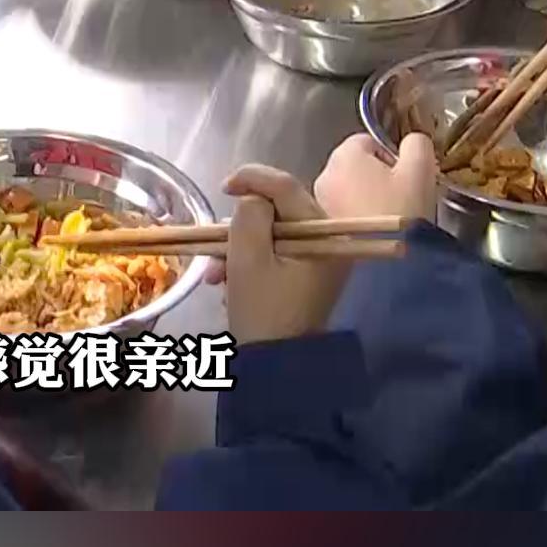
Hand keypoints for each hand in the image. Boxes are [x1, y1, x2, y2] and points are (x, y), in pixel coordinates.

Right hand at [215, 164, 349, 345]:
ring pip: (271, 234)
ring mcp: (319, 260)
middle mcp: (330, 242)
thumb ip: (248, 216)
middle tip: (216, 243)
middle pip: (278, 211)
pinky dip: (249, 262)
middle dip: (241, 225)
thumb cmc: (264, 312)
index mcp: (324, 235)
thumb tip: (252, 199)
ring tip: (216, 276)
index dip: (252, 178)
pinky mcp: (307, 275)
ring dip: (239, 248)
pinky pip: (274, 253)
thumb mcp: (247, 258)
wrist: (277, 368)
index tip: (223, 187)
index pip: (287, 187)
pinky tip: (228, 282)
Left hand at [314, 131, 436, 223]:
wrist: (385, 265)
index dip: (391, 157)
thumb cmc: (403, 210)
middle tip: (400, 200)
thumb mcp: (421, 170)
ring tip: (389, 221)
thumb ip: (417, 144)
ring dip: (366, 201)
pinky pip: (342, 215)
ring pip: (348, 193)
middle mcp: (324, 175)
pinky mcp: (321, 232)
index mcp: (345, 154)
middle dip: (377, 179)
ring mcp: (319, 204)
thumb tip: (412, 141)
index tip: (407, 178)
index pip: (368, 142)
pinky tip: (375, 235)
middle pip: (356, 168)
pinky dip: (357, 220)